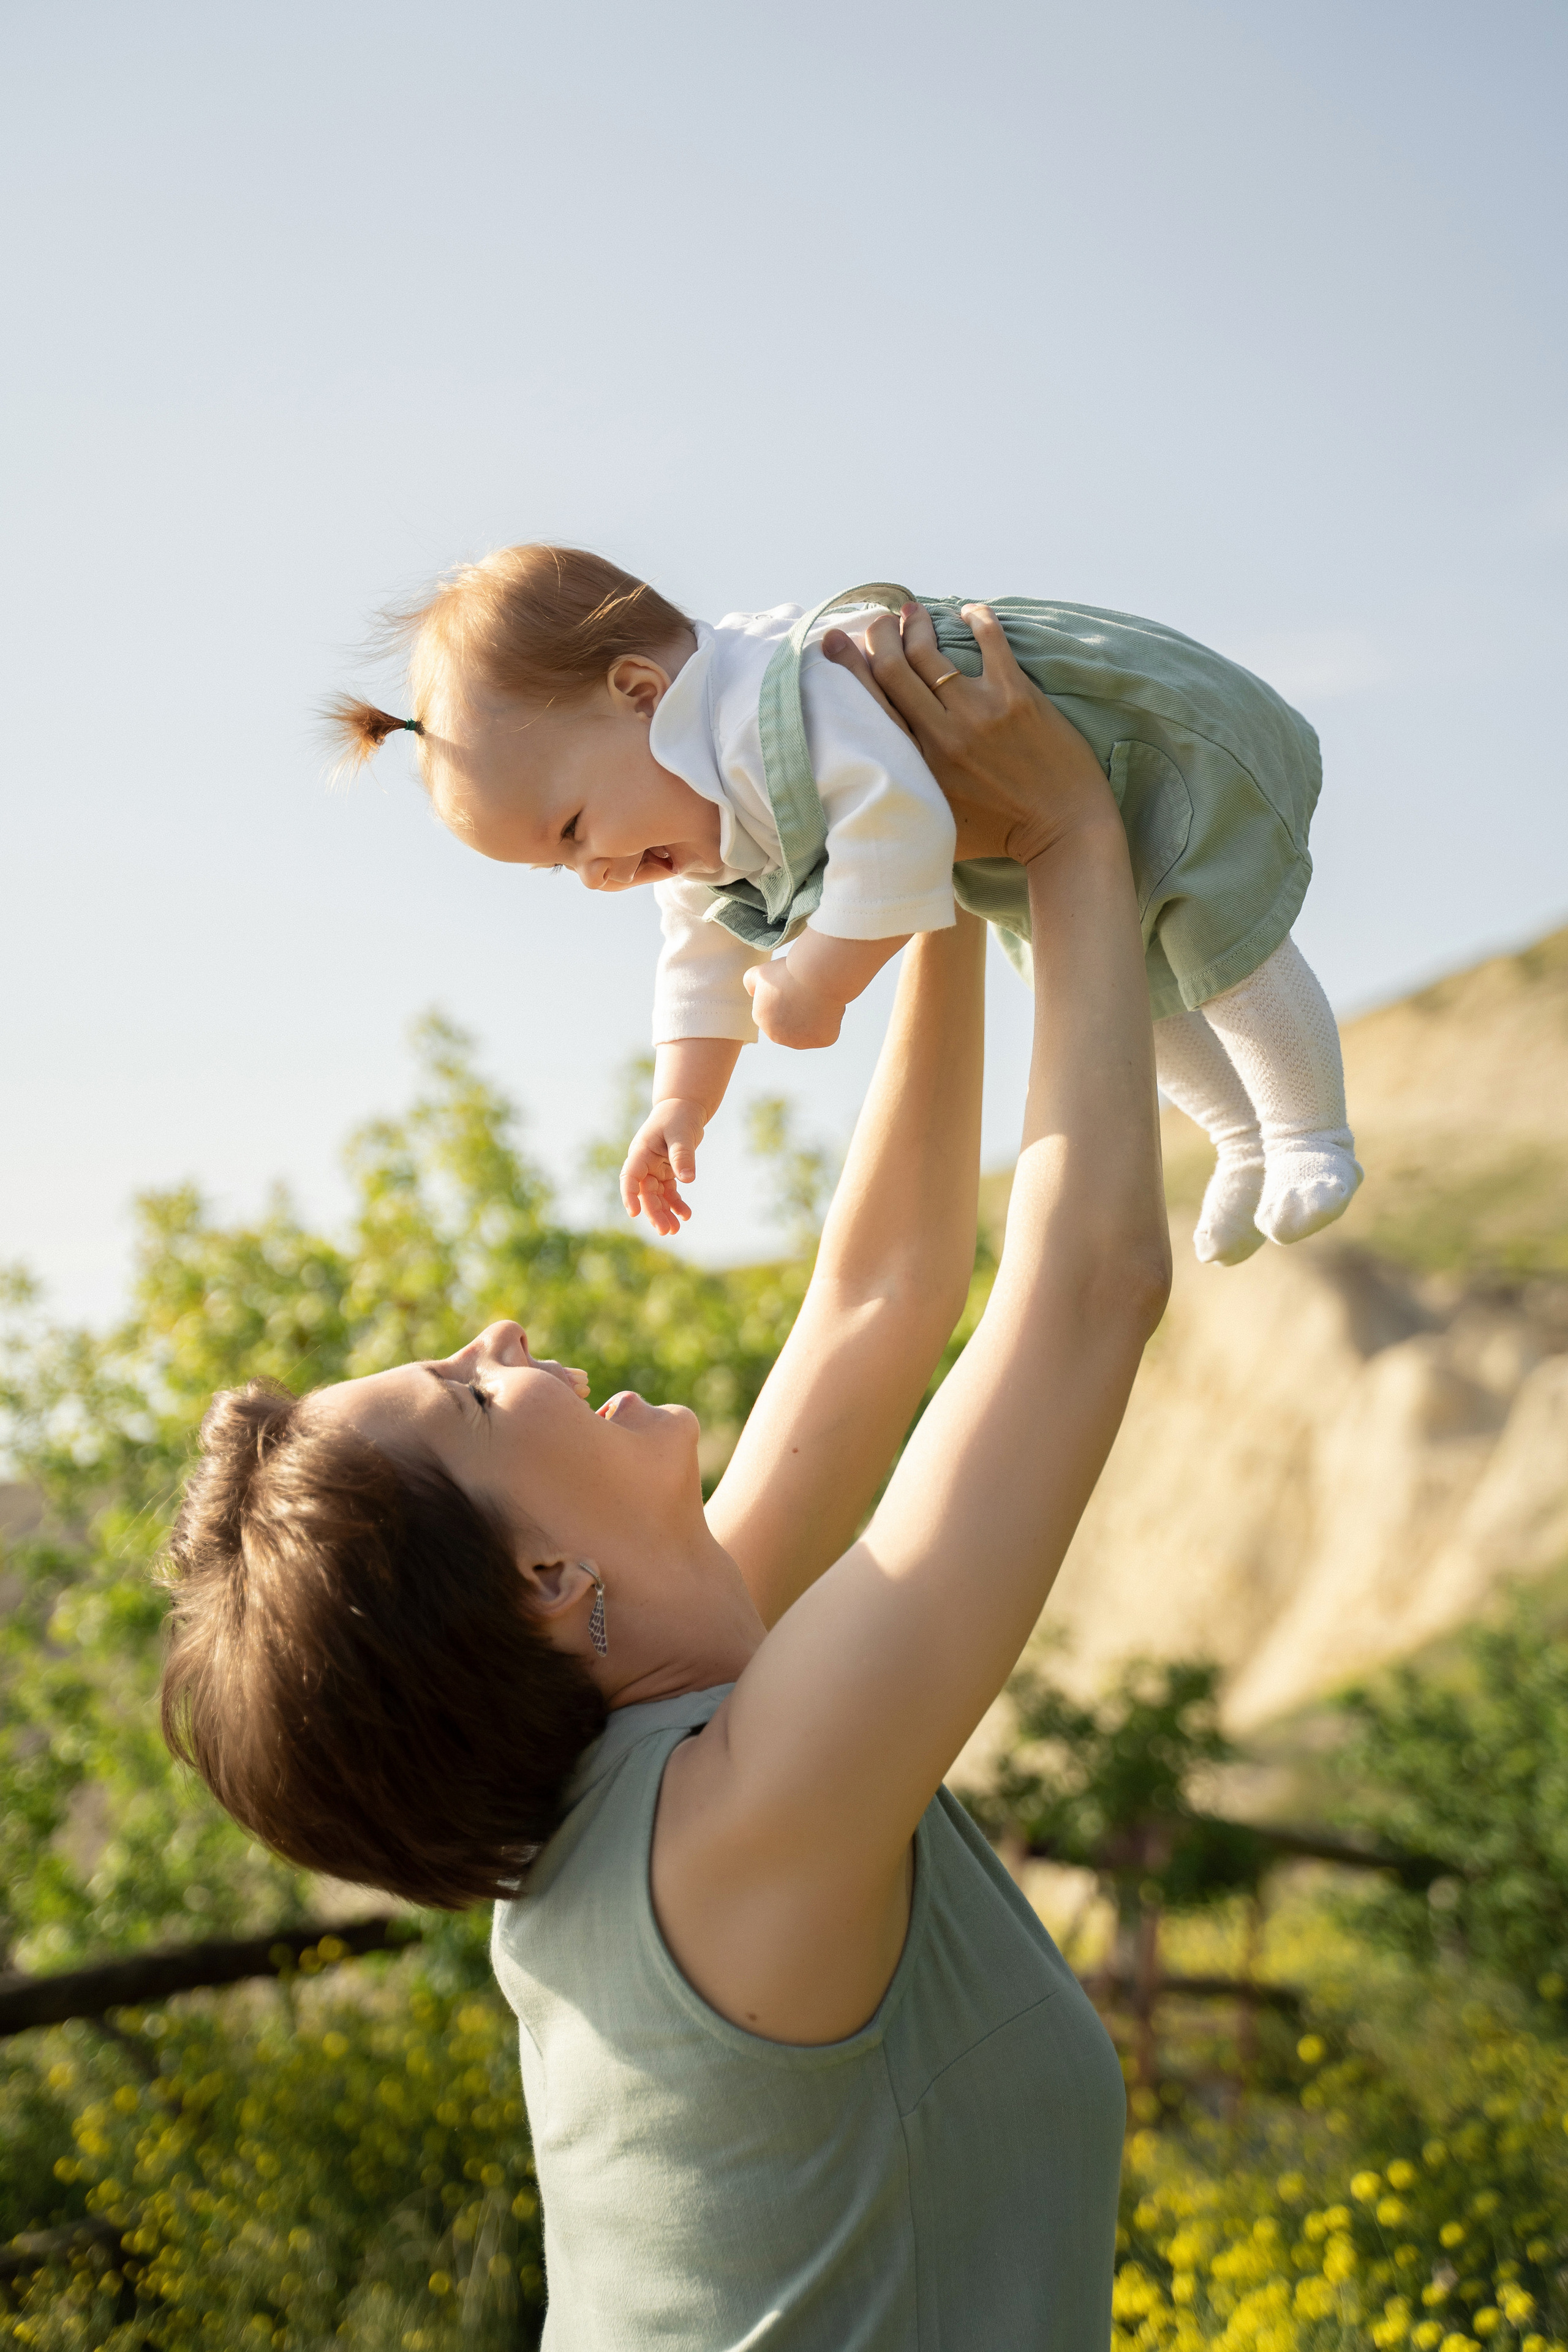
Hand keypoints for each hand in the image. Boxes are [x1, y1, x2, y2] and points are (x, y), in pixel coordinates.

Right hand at [620, 1096, 710, 1236]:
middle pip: (645, 1193)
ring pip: (656, 1197)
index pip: (630, 1177)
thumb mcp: (682, 1133)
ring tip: (674, 1231)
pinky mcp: (666, 1172)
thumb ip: (683, 1155)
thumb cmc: (679, 1116)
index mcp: (641, 1152)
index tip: (634, 1213)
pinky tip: (685, 1215)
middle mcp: (644, 1164)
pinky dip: (676, 1204)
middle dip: (654, 1213)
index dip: (630, 1195)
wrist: (684, 1108)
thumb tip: (688, 1180)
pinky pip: (669, 1193)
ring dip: (664, 1213)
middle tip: (665, 1231)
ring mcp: (654, 1169)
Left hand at [743, 956, 845, 1049]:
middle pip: (791, 1023)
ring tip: (817, 998)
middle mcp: (777, 1036)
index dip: (787, 996)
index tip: (795, 986)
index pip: (775, 1009)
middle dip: (798, 1011)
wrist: (816, 975)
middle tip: (807, 991)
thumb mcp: (762, 972)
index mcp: (761, 1019)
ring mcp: (800, 1041)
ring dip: (813, 1017)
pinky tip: (827, 1007)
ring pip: (809, 1028)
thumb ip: (750, 982)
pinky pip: (826, 1031)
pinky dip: (830, 1020)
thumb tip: (752, 993)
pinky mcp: (821, 1041)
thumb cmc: (791, 971)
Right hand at [822, 602, 1114, 864]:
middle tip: (879, 622)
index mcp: (917, 766)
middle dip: (879, 635)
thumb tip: (865, 798)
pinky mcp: (1016, 696)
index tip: (837, 643)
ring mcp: (978, 711)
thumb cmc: (1002, 836)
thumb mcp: (937, 831)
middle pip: (893, 667)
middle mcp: (941, 734)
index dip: (848, 666)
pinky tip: (969, 612)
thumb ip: (903, 809)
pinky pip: (990, 641)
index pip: (871, 703)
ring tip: (912, 612)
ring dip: (916, 624)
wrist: (1065, 831)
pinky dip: (978, 619)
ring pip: (929, 651)